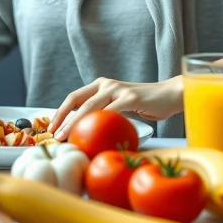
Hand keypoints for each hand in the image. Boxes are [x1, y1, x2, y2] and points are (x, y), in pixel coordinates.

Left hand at [48, 76, 183, 140]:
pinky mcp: (131, 97)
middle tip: (54, 135)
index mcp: (100, 84)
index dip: (60, 112)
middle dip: (62, 119)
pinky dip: (101, 125)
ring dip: (76, 124)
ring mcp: (118, 89)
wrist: (171, 94)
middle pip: (76, 100)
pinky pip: (111, 112)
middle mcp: (106, 83)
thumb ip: (105, 113)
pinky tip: (95, 137)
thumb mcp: (120, 106)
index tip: (52, 127)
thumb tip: (87, 133)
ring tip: (67, 138)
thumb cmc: (146, 104)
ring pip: (90, 107)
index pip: (74, 97)